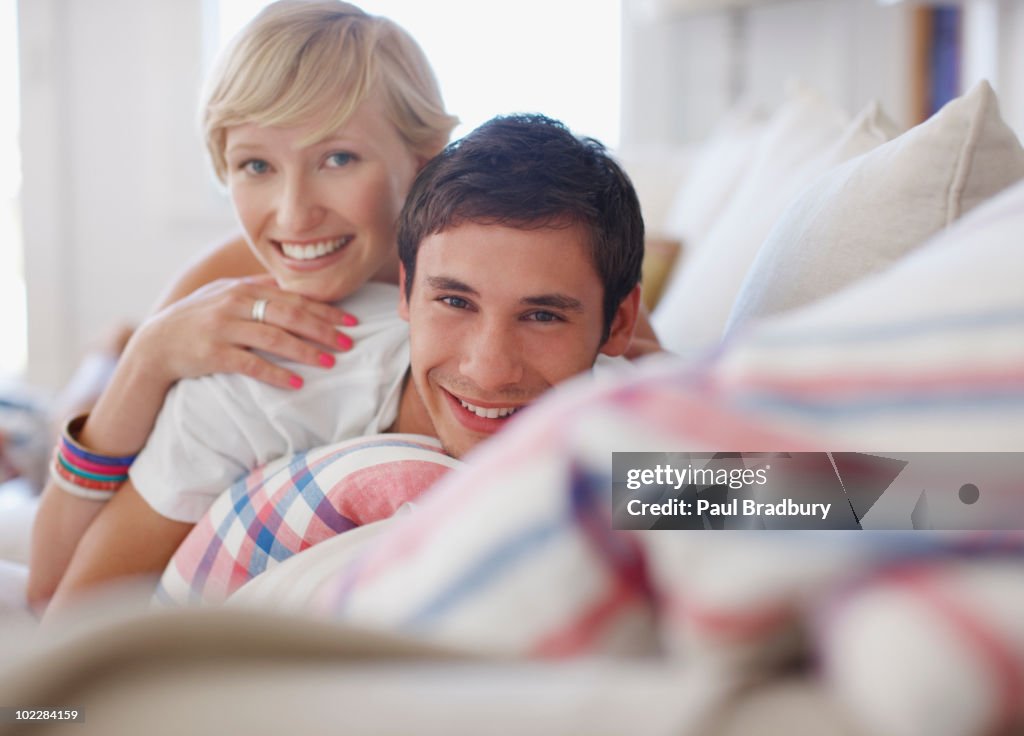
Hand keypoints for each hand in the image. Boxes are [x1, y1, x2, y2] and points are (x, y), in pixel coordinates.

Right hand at [130, 275, 356, 389]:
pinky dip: (275, 373)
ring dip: (305, 351)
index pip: (293, 298)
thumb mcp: (225, 294)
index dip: (325, 309)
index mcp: (244, 288)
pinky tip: (297, 382)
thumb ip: (258, 287)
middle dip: (323, 329)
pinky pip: (250, 365)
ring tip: (330, 362)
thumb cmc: (198, 318)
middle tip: (348, 343)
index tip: (351, 320)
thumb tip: (293, 284)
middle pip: (289, 314)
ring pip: (273, 338)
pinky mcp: (212, 354)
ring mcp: (222, 328)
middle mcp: (234, 304)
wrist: (155, 344)